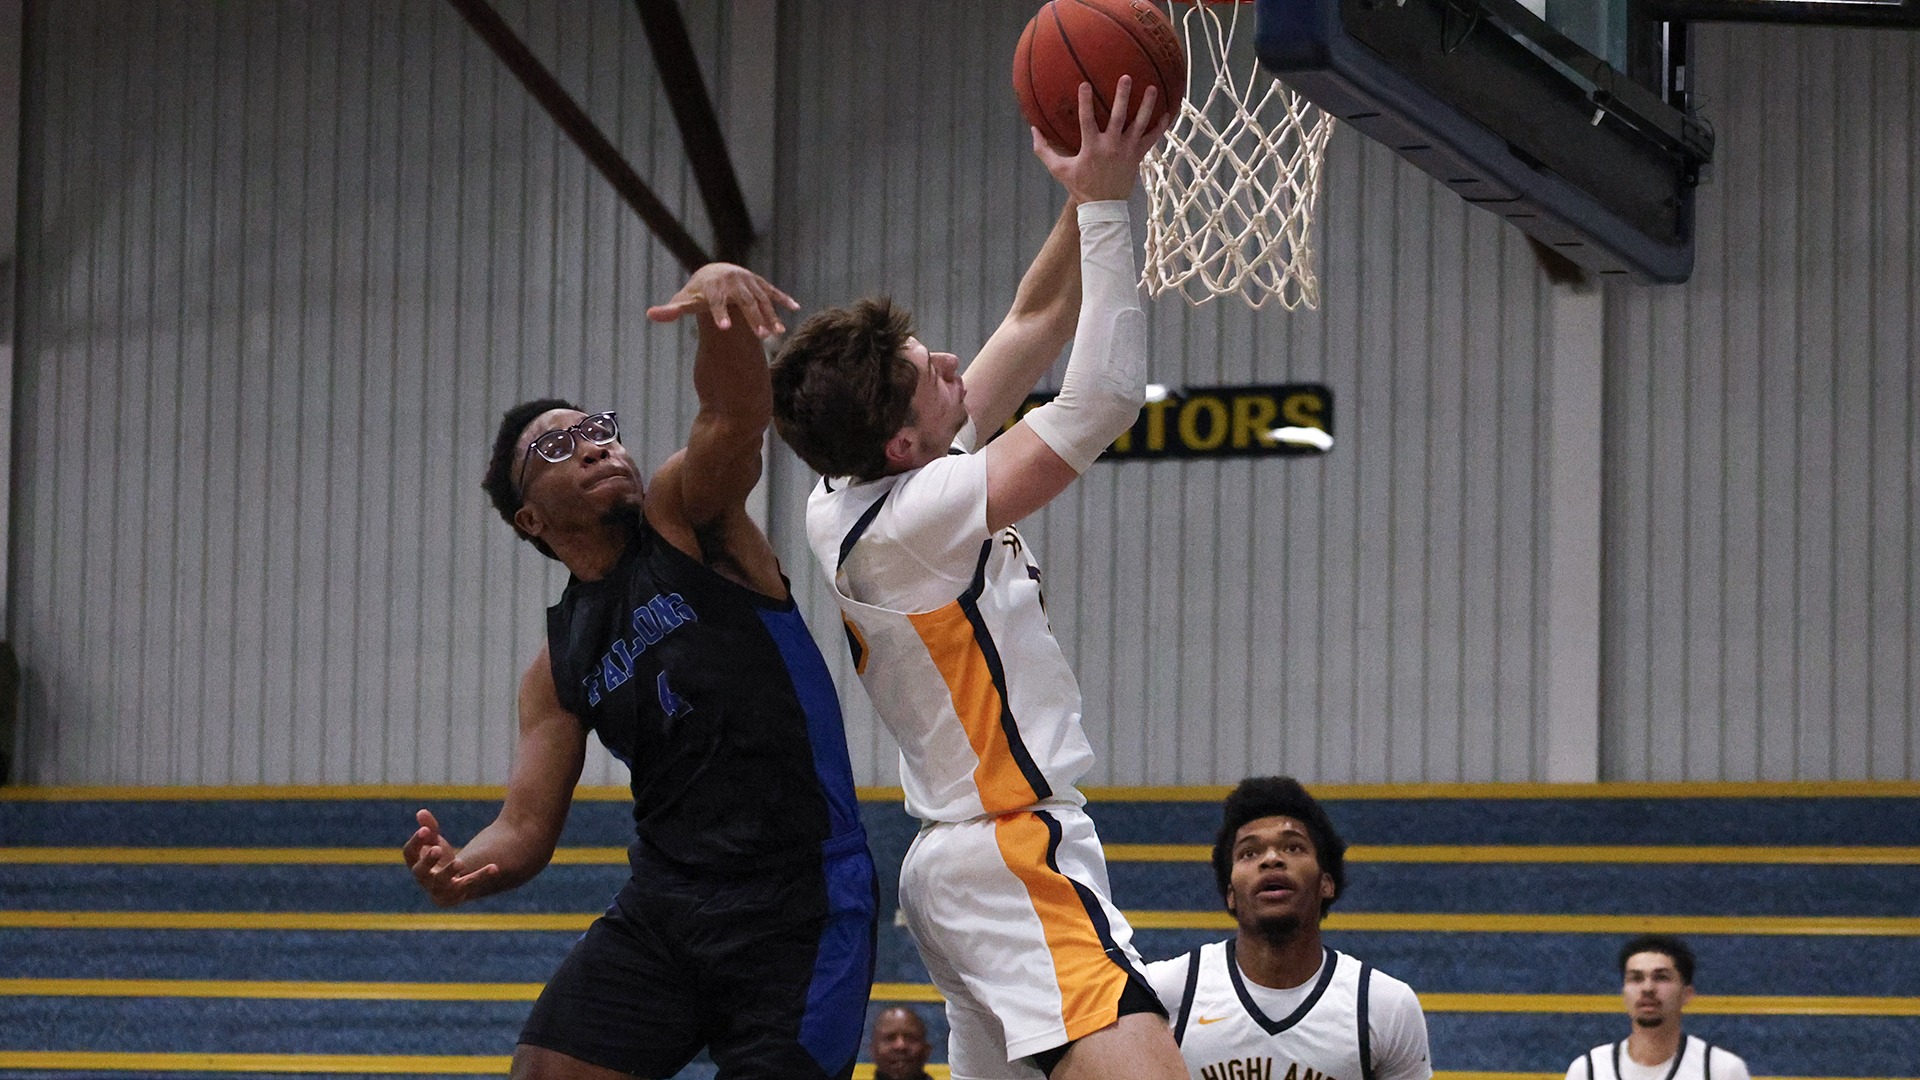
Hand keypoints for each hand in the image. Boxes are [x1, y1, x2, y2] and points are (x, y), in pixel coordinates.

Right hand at [402, 808, 499, 907]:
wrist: (453, 880)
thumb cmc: (441, 856)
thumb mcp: (435, 841)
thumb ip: (430, 828)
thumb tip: (421, 812)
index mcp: (416, 863)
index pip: (409, 853)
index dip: (416, 842)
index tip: (425, 830)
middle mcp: (424, 879)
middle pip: (420, 872)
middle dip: (428, 861)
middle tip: (437, 849)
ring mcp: (439, 889)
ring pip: (441, 883)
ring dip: (449, 871)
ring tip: (460, 862)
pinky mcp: (457, 895)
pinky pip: (469, 885)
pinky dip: (482, 875)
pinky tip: (494, 867)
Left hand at [646, 263, 799, 338]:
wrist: (715, 272)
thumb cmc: (698, 292)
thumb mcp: (685, 299)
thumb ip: (671, 309)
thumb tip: (650, 314)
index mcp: (714, 288)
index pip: (717, 302)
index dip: (720, 315)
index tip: (724, 329)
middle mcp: (733, 283)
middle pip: (745, 302)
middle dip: (754, 318)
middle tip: (762, 337)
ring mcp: (748, 282)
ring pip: (762, 299)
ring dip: (771, 315)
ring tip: (778, 333)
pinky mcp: (759, 284)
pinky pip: (773, 291)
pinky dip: (783, 299)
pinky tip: (795, 308)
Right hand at [1030, 76, 1170, 203]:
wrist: (1103, 207)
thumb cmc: (1080, 186)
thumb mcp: (1059, 170)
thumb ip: (1044, 150)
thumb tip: (1032, 130)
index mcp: (1092, 147)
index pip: (1087, 120)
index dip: (1085, 102)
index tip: (1085, 84)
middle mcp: (1112, 146)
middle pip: (1119, 117)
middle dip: (1123, 96)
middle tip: (1126, 77)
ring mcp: (1127, 151)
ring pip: (1140, 125)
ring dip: (1147, 106)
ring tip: (1152, 88)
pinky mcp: (1138, 157)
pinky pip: (1152, 139)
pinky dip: (1160, 127)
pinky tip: (1168, 113)